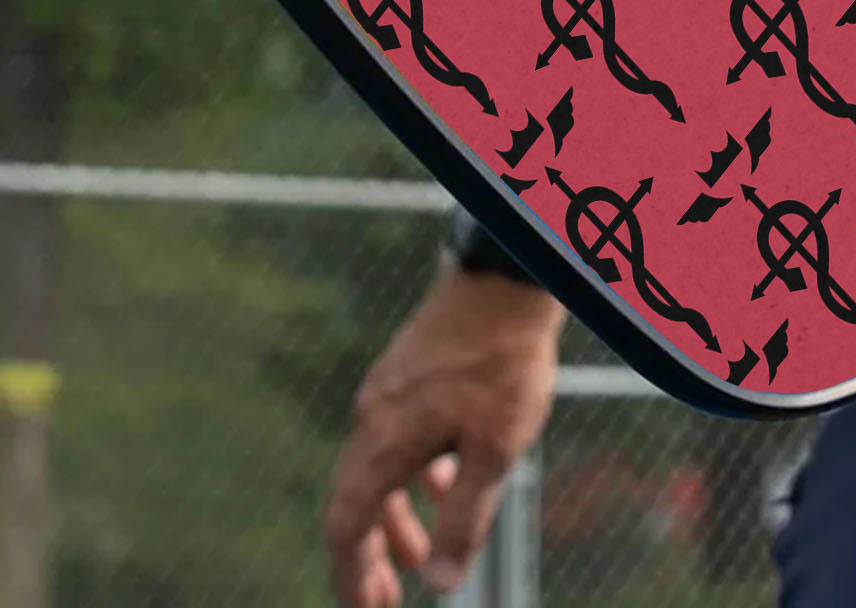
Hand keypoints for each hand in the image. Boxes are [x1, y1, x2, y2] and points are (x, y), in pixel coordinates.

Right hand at [326, 266, 563, 606]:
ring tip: (422, 555)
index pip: (347, 527)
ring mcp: (389, 392)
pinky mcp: (411, 372)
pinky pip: (398, 439)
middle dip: (370, 557)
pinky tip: (448, 481)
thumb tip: (439, 583)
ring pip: (379, 470)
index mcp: (382, 442)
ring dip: (396, 518)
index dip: (352, 577)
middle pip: (356, 502)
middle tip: (387, 600)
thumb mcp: (495, 449)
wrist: (508, 279)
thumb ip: (465, 518)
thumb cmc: (504, 363)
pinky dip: (414, 475)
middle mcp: (373, 418)